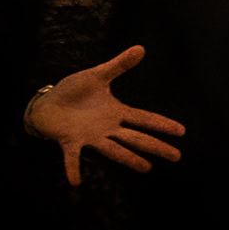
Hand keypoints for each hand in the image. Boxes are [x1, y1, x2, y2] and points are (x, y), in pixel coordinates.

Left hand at [26, 43, 184, 182]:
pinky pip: (72, 157)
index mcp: (116, 112)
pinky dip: (73, 168)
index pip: (144, 118)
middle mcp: (107, 128)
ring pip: (114, 150)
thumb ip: (119, 65)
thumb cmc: (73, 91)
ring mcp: (90, 136)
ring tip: (146, 168)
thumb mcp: (98, 75)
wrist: (47, 103)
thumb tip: (141, 48)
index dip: (162, 124)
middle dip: (156, 146)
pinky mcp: (70, 141)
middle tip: (177, 156)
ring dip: (129, 159)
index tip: (181, 131)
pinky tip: (76, 181)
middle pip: (136, 138)